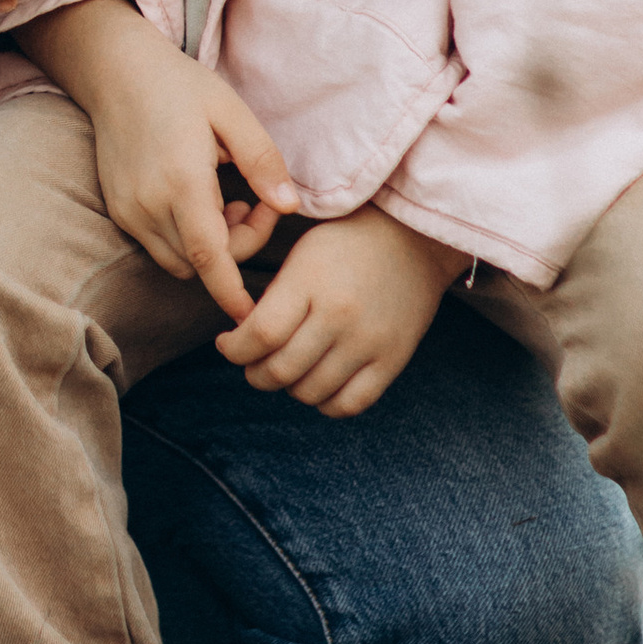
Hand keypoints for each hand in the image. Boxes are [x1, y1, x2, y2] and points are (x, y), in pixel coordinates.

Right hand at [22, 0, 302, 318]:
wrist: (116, 70)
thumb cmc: (180, 85)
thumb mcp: (232, 112)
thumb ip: (263, 161)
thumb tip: (289, 206)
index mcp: (181, 181)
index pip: (208, 257)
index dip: (230, 293)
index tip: (251, 315)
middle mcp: (149, 204)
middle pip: (200, 264)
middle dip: (236, 248)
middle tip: (256, 201)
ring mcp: (128, 209)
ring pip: (177, 261)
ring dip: (210, 247)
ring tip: (228, 200)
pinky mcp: (118, 208)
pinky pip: (157, 244)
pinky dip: (185, 238)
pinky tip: (200, 199)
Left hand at [215, 209, 463, 414]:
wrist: (415, 238)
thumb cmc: (347, 242)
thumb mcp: (303, 254)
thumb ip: (274, 298)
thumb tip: (244, 339)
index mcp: (310, 280)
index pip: (260, 334)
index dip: (234, 349)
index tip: (228, 343)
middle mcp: (339, 314)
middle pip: (280, 370)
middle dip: (254, 373)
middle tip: (252, 362)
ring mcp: (368, 341)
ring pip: (310, 393)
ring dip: (288, 388)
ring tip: (287, 369)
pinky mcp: (393, 360)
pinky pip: (348, 405)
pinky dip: (325, 403)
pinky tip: (317, 383)